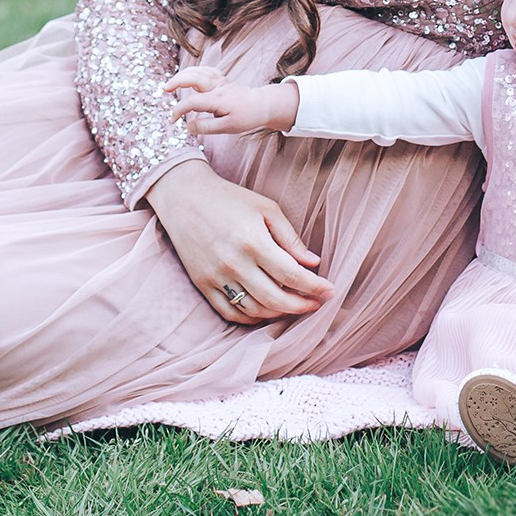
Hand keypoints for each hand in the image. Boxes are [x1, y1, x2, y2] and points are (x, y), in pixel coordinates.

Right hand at [143, 159, 333, 324]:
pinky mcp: (203, 284)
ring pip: (255, 310)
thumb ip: (289, 238)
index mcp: (252, 241)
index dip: (315, 287)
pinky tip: (266, 309)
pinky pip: (230, 313)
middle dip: (302, 306)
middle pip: (275, 299)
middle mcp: (234, 263)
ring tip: (294, 305)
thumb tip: (313, 263)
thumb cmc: (230, 199)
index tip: (330, 291)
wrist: (184, 197)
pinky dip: (252, 318)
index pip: (291, 275)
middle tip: (317, 303)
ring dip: (279, 313)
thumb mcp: (265, 208)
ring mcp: (216, 277)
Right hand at [163, 66, 299, 136]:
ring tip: (171, 83)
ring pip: (198, 71)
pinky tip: (188, 75)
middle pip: (193, 78)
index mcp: (218, 99)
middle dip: (176, 82)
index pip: (192, 102)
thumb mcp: (227, 128)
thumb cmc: (246, 117)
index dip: (179, 110)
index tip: (172, 120)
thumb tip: (188, 127)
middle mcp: (217, 87)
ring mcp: (220, 81)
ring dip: (183, 75)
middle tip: (164, 89)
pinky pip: (206, 70)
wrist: (263, 105)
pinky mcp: (222, 79)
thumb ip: (206, 127)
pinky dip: (195, 70)